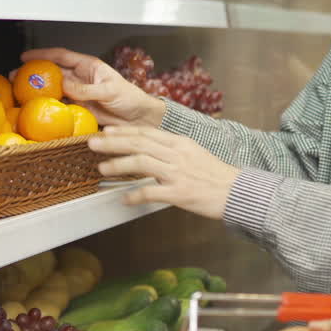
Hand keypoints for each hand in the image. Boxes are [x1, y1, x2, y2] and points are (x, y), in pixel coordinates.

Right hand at [21, 47, 165, 126]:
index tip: (25, 56)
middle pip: (52, 72)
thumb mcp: (110, 90)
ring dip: (37, 90)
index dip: (43, 55)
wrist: (139, 119)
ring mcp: (78, 93)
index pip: (61, 56)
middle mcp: (81, 78)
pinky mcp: (78, 108)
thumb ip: (87, 89)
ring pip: (53, 89)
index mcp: (88, 67)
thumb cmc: (130, 99)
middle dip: (33, 72)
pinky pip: (60, 106)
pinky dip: (47, 106)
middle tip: (15, 77)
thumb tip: (64, 86)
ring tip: (19, 93)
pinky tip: (35, 108)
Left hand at [87, 125, 238, 219]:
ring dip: (119, 165)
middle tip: (92, 143)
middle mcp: (177, 154)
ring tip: (102, 169)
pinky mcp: (180, 192)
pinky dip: (135, 195)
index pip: (146, 132)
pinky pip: (152, 192)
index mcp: (180, 143)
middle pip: (139, 143)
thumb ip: (172, 151)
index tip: (106, 131)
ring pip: (142, 162)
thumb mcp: (194, 154)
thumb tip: (150, 150)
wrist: (238, 192)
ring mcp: (178, 173)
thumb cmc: (216, 175)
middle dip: (113, 143)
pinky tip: (124, 198)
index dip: (123, 131)